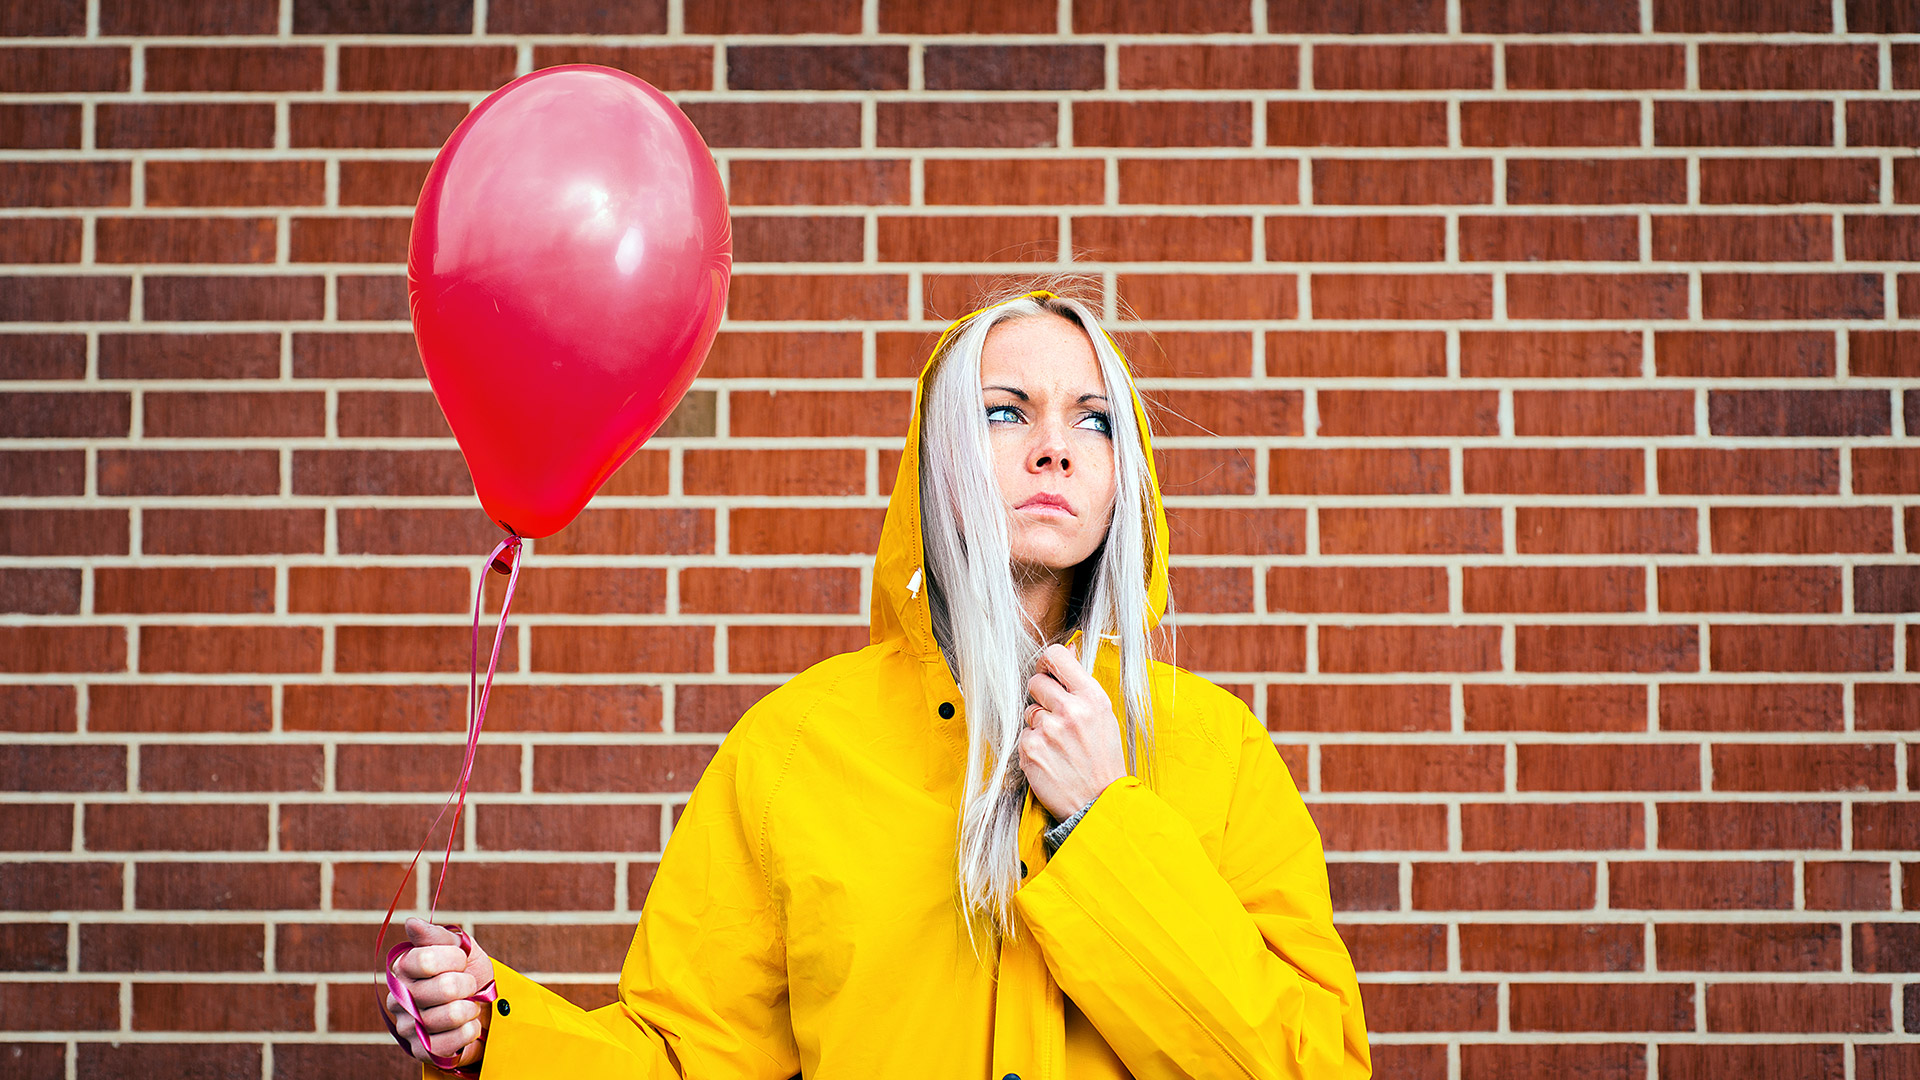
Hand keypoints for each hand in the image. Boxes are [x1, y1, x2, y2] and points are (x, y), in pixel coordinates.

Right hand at [385, 918, 495, 1068]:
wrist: (482, 1008)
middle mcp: (399, 998)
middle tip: (468, 986)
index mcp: (404, 968)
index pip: (426, 959)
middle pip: (445, 987)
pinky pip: (451, 1042)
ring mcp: (407, 1026)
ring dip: (470, 1009)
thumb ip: (437, 936)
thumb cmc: (467, 974)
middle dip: (468, 984)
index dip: (454, 958)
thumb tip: (411, 923)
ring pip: (451, 1015)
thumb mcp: (459, 947)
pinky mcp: (420, 1050)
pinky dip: (469, 1031)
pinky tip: (466, 1025)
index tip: (461, 961)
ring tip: (467, 1005)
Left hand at [1018, 643, 1127, 820]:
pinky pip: (1023, 736)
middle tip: (1057, 719)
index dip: (1048, 663)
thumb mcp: (1103, 717)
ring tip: (1059, 745)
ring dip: (1039, 725)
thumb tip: (1067, 650)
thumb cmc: (1103, 759)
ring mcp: (1048, 731)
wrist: (1099, 802)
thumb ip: (1082, 686)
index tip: (1048, 673)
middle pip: (1036, 682)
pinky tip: (1051, 759)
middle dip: (1042, 698)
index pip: (1056, 656)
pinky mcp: (1031, 750)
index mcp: (1092, 698)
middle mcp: (1070, 711)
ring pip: (1029, 712)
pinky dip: (1033, 747)